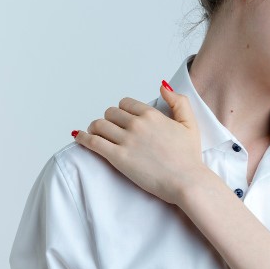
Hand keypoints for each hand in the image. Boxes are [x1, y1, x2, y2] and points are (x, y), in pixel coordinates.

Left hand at [73, 82, 205, 204]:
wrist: (186, 181)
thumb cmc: (189, 157)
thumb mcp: (190, 124)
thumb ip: (179, 101)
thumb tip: (163, 86)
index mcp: (151, 115)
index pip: (125, 103)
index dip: (122, 110)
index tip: (121, 119)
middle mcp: (137, 124)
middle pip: (110, 113)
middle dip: (109, 120)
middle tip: (110, 129)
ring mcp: (126, 140)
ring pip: (99, 125)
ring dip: (95, 128)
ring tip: (95, 133)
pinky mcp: (118, 157)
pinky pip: (93, 142)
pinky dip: (83, 138)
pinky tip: (79, 138)